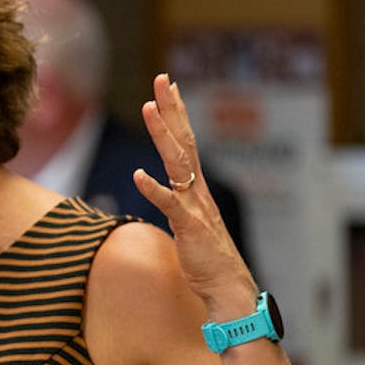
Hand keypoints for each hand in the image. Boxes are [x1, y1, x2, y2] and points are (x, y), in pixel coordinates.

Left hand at [133, 74, 257, 316]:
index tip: (168, 87)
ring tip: (148, 108)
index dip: (176, 114)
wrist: (226, 286)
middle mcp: (197, 190)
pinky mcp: (189, 226)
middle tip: (162, 79)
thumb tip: (163, 190)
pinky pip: (170, 204)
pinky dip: (155, 189)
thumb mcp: (187, 222)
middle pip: (184, 140)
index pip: (186, 142)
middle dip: (172, 109)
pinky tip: (139, 175)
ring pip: (177, 162)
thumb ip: (176, 203)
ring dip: (162, 135)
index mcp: (196, 187)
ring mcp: (194, 205)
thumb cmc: (205, 257)